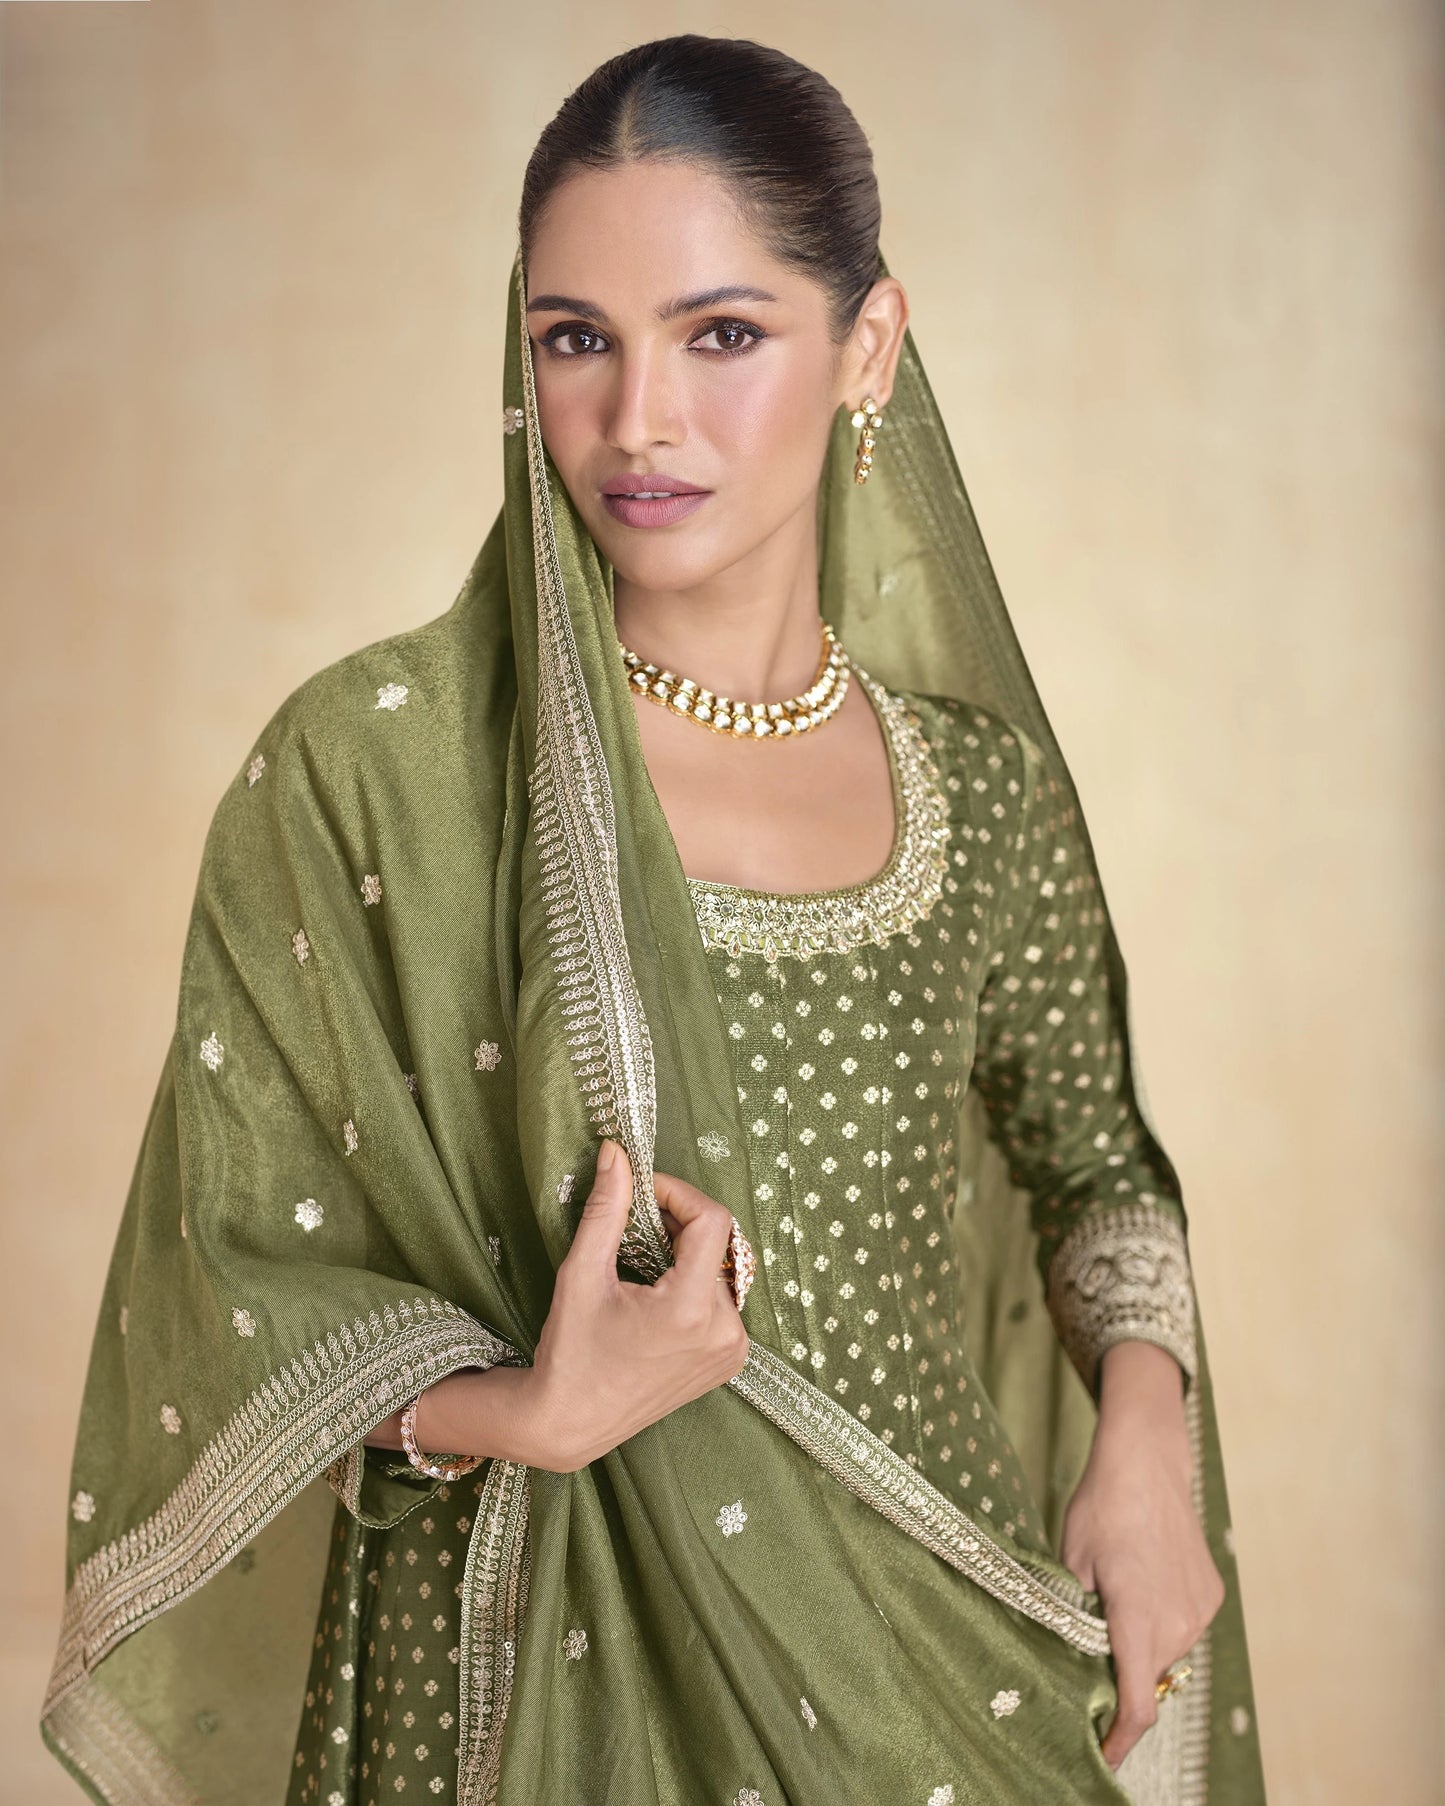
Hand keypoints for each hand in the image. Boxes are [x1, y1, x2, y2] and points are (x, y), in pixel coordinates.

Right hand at [368, 1139, 750, 1471]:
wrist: (570, 1422)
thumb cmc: (571, 1350)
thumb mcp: (582, 1274)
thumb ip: (607, 1209)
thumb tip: (617, 1152)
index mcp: (692, 1310)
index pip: (712, 1220)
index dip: (678, 1193)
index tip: (643, 1192)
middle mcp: (726, 1331)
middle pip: (718, 1243)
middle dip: (679, 1223)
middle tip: (636, 1226)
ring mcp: (732, 1350)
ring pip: (722, 1269)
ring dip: (687, 1253)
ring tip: (641, 1263)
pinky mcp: (730, 1362)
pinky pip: (724, 1301)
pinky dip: (695, 1284)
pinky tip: (657, 1295)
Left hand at [1060, 1342, 1224, 1770]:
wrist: (1147, 1460)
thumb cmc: (1100, 1506)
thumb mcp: (1071, 1563)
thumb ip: (1075, 1617)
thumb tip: (1073, 1661)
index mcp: (1137, 1614)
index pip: (1137, 1701)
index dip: (1120, 1738)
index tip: (1102, 1756)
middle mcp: (1178, 1619)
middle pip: (1147, 1675)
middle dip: (1120, 1677)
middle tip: (1090, 1650)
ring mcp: (1200, 1608)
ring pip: (1165, 1651)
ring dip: (1140, 1644)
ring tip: (1116, 1598)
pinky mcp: (1212, 1595)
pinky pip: (1182, 1627)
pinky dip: (1160, 1622)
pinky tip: (1141, 1583)